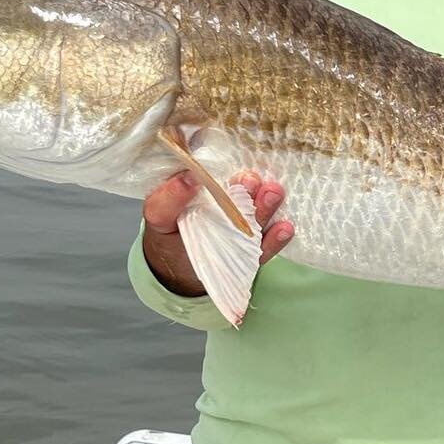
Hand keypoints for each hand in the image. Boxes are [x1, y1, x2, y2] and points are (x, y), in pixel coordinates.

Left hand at [142, 169, 293, 297]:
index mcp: (214, 190)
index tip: (243, 175)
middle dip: (255, 188)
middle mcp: (235, 206)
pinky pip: (267, 246)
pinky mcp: (253, 254)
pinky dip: (277, 238)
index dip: (237, 175)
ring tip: (273, 194)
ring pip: (262, 216)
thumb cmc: (169, 231)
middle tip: (255, 183)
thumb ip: (168, 196)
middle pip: (249, 195)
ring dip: (269, 206)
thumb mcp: (159, 213)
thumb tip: (189, 177)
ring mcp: (246, 230)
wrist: (175, 268)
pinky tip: (284, 229)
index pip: (230, 177)